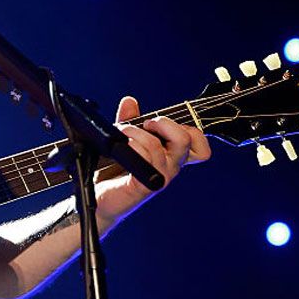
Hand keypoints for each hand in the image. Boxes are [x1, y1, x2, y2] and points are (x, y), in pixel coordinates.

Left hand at [95, 96, 211, 222]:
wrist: (99, 197)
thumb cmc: (113, 171)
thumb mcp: (123, 139)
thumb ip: (129, 120)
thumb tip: (130, 101)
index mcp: (171, 155)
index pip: (198, 141)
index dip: (187, 127)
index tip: (158, 123)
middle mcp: (170, 166)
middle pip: (187, 140)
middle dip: (164, 123)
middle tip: (146, 125)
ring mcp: (160, 176)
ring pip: (159, 146)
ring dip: (136, 133)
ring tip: (122, 133)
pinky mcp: (146, 186)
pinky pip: (145, 160)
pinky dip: (131, 146)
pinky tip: (119, 148)